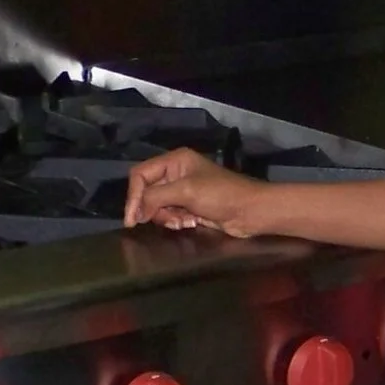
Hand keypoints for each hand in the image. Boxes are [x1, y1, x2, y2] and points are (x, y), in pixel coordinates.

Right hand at [123, 148, 269, 235]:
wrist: (251, 212)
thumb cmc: (221, 195)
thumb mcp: (186, 191)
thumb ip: (156, 197)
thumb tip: (136, 212)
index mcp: (175, 160)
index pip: (140, 175)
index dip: (134, 196)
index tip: (133, 219)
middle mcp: (175, 173)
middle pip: (147, 192)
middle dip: (154, 209)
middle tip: (169, 220)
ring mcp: (183, 190)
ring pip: (157, 206)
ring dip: (166, 217)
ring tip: (184, 222)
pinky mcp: (189, 206)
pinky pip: (170, 214)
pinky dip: (175, 221)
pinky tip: (190, 223)